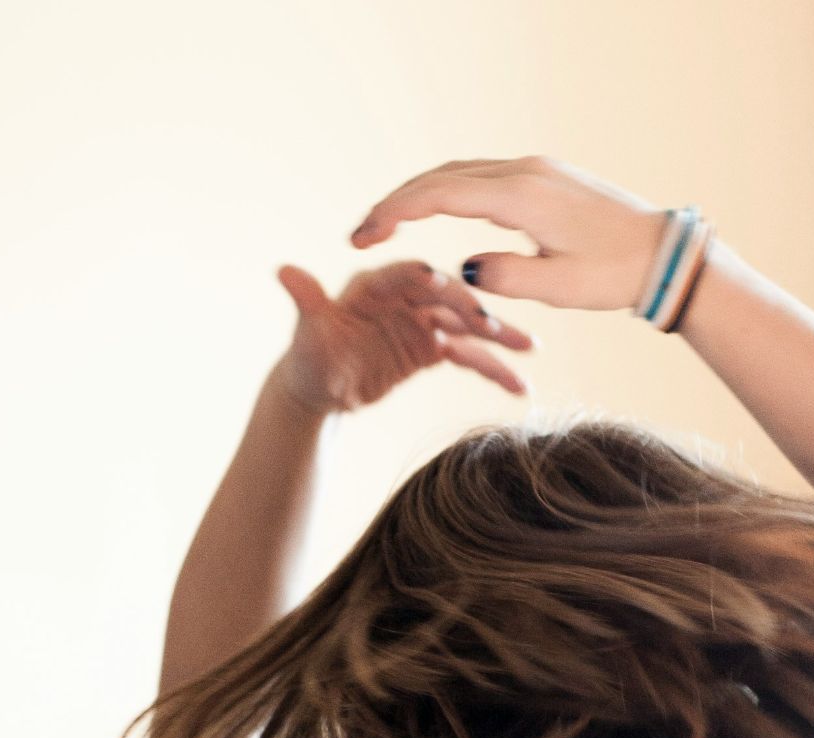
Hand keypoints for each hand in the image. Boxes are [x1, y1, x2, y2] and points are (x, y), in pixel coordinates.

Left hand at [271, 260, 534, 414]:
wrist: (320, 391)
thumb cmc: (309, 358)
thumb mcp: (309, 334)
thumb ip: (307, 302)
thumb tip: (283, 271)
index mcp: (376, 285)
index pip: (405, 277)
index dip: (425, 280)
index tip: (446, 283)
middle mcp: (406, 297)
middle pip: (446, 299)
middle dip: (471, 311)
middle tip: (494, 327)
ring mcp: (424, 321)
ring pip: (466, 326)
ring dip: (498, 337)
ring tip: (529, 348)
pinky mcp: (434, 347)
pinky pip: (469, 356)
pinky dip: (493, 369)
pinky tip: (520, 386)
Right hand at [349, 156, 668, 310]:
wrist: (667, 254)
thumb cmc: (618, 275)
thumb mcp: (559, 287)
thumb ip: (505, 277)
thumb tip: (465, 270)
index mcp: (522, 197)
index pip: (438, 195)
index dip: (394, 213)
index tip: (363, 235)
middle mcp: (525, 173)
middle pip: (441, 177)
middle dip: (397, 202)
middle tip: (363, 232)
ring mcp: (536, 170)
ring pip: (460, 172)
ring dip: (422, 194)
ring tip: (391, 223)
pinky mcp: (545, 177)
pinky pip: (483, 177)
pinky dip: (449, 191)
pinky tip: (437, 212)